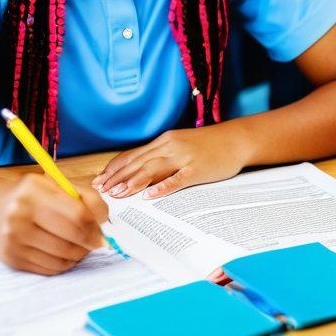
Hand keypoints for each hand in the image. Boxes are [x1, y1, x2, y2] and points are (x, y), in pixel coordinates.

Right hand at [0, 174, 107, 273]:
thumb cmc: (24, 194)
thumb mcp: (51, 183)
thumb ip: (82, 195)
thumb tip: (105, 219)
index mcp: (32, 191)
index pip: (77, 215)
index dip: (96, 225)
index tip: (103, 229)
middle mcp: (19, 216)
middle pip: (72, 239)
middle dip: (91, 242)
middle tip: (96, 240)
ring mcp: (14, 241)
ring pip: (64, 258)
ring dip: (79, 254)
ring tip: (79, 244)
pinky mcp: (12, 260)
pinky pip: (51, 268)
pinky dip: (64, 263)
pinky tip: (63, 252)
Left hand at [91, 125, 248, 199]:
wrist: (236, 139)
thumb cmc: (208, 145)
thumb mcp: (180, 145)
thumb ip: (162, 156)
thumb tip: (140, 171)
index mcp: (164, 141)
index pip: (133, 155)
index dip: (114, 168)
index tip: (99, 179)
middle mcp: (170, 146)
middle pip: (138, 162)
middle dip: (116, 177)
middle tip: (100, 190)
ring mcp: (183, 157)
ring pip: (152, 169)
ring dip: (133, 182)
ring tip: (117, 194)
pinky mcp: (197, 169)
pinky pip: (176, 179)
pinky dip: (161, 187)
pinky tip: (150, 196)